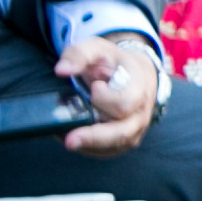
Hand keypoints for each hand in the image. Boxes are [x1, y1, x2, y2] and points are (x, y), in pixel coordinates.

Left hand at [56, 35, 163, 156]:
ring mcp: (135, 130)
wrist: (135, 73)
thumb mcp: (97, 49)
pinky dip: (88, 148)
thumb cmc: (113, 62)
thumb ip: (79, 55)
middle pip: (122, 133)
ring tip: (64, 137)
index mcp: (138, 88)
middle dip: (94, 137)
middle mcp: (140, 113)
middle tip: (69, 140)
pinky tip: (71, 138)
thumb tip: (61, 71)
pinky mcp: (125, 141)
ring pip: (114, 146)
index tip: (94, 87)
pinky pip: (108, 151)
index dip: (106, 99)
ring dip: (88, 144)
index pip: (125, 103)